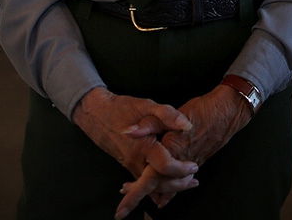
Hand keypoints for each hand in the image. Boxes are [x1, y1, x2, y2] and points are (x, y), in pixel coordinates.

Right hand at [70, 87, 199, 213]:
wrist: (97, 114)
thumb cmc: (122, 108)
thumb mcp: (146, 105)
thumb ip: (168, 115)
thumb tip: (187, 125)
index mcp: (143, 145)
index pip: (166, 166)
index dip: (182, 168)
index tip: (194, 166)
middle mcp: (136, 160)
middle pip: (159, 182)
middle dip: (178, 185)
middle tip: (194, 181)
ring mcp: (130, 165)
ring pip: (151, 185)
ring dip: (169, 187)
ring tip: (186, 182)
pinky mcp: (128, 166)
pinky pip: (143, 181)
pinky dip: (156, 184)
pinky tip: (168, 183)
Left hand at [115, 84, 253, 215]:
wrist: (227, 112)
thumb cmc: (200, 110)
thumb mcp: (169, 111)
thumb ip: (148, 124)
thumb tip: (128, 132)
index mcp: (171, 152)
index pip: (149, 179)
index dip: (135, 193)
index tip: (122, 207)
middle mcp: (180, 163)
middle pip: (158, 187)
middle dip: (139, 194)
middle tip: (124, 198)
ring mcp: (189, 164)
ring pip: (169, 186)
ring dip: (152, 190)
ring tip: (135, 190)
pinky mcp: (195, 161)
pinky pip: (180, 182)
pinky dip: (169, 190)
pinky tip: (163, 196)